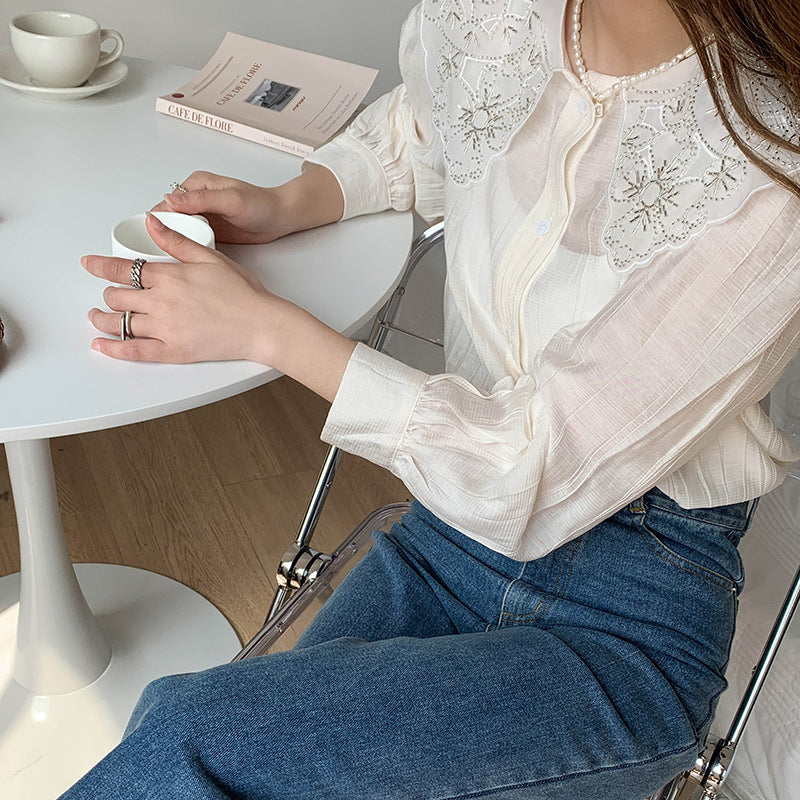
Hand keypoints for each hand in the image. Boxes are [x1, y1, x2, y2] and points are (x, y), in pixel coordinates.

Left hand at [84, 212, 277, 362]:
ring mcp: (165, 329)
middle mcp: (161, 302)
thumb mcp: (210, 257)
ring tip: (97, 317)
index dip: (100, 266)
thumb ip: (176, 241)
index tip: (89, 264)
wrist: (261, 324)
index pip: (123, 269)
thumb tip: (152, 222)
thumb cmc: (243, 293)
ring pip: (119, 322)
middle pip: (117, 296)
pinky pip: (134, 351)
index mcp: (169, 277)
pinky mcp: (172, 351)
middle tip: (108, 294)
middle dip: (108, 293)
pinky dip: (113, 348)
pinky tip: (101, 345)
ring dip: (101, 319)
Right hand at [151, 171, 290, 243]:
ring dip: (173, 242)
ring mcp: (201, 216)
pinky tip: (184, 257)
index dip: (159, 219)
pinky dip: (186, 247)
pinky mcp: (208, 231)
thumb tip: (170, 199)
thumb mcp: (230, 199)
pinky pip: (191, 239)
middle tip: (160, 251)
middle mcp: (195, 199)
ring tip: (169, 256)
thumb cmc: (260, 204)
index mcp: (195, 185)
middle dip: (163, 233)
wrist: (278, 218)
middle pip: (169, 218)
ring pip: (177, 230)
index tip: (155, 235)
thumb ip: (201, 199)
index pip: (167, 202)